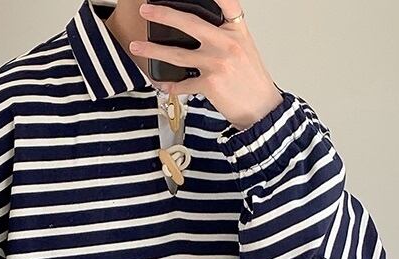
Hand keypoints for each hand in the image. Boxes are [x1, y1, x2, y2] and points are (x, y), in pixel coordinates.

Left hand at [130, 0, 283, 130]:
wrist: (261, 108)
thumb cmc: (251, 81)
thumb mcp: (244, 49)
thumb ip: (224, 36)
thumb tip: (197, 30)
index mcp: (237, 31)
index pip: (226, 3)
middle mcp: (226, 43)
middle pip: (190, 23)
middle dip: (164, 15)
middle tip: (146, 10)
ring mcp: (217, 63)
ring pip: (177, 54)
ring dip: (153, 50)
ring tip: (137, 46)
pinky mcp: (210, 83)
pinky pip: (182, 83)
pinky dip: (169, 85)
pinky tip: (159, 83)